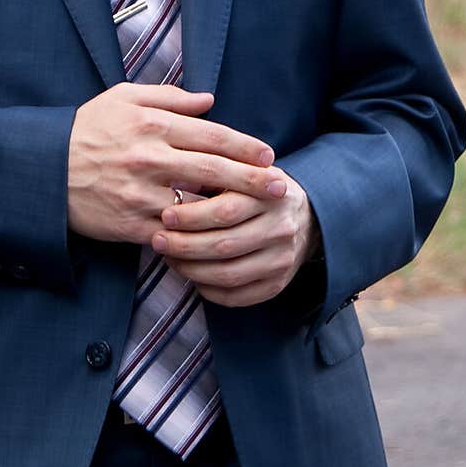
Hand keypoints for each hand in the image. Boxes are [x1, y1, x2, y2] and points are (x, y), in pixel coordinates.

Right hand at [67, 82, 285, 243]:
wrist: (45, 169)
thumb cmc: (88, 129)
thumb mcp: (124, 98)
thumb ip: (169, 97)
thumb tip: (210, 100)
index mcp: (153, 124)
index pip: (212, 135)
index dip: (246, 146)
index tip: (269, 155)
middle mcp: (151, 158)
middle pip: (215, 170)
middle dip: (252, 179)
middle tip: (280, 187)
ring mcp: (142, 194)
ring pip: (198, 207)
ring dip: (230, 213)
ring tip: (256, 216)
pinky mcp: (132, 224)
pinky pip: (173, 234)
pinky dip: (196, 237)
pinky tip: (216, 239)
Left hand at [150, 172, 319, 307]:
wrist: (307, 217)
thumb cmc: (259, 190)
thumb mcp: (245, 170)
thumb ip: (216, 171)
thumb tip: (172, 179)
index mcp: (270, 195)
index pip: (226, 211)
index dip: (192, 217)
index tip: (165, 216)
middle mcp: (280, 228)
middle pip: (224, 245)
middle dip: (184, 246)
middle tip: (158, 241)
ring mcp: (281, 259)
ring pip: (228, 274)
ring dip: (191, 270)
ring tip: (169, 258)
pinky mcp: (278, 284)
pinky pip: (237, 296)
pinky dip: (208, 290)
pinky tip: (192, 277)